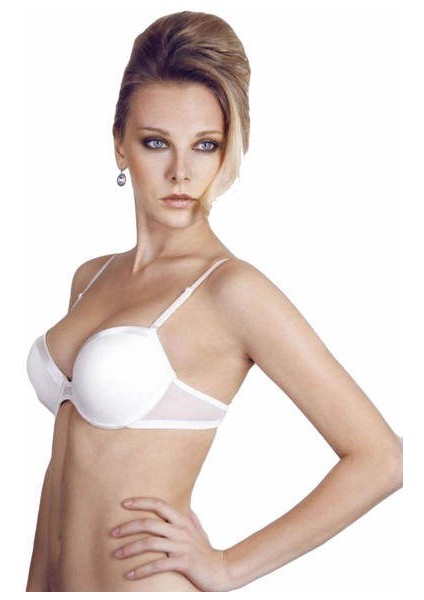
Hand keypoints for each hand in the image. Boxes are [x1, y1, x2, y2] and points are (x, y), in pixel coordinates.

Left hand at [110, 496, 233, 591]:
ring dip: (130, 548)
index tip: (124, 503)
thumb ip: (186, 516)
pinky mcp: (182, 563)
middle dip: (128, 527)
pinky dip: (141, 570)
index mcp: (182, 519)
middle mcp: (180, 530)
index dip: (141, 502)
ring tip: (116, 554)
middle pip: (149, 523)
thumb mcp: (197, 528)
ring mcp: (181, 546)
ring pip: (150, 543)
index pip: (159, 504)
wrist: (221, 569)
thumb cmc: (205, 549)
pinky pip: (157, 565)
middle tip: (112, 532)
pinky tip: (129, 574)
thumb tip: (179, 505)